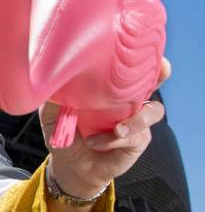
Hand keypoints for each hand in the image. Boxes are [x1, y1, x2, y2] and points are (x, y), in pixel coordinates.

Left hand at [41, 58, 171, 198]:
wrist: (68, 165)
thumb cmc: (64, 133)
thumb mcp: (52, 113)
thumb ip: (55, 97)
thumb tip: (51, 77)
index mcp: (110, 87)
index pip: (130, 66)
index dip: (142, 55)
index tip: (143, 46)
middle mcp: (127, 100)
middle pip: (154, 80)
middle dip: (160, 73)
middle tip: (160, 71)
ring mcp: (136, 120)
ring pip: (152, 110)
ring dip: (137, 118)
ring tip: (117, 130)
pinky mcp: (137, 140)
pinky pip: (134, 136)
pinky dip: (115, 139)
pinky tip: (96, 142)